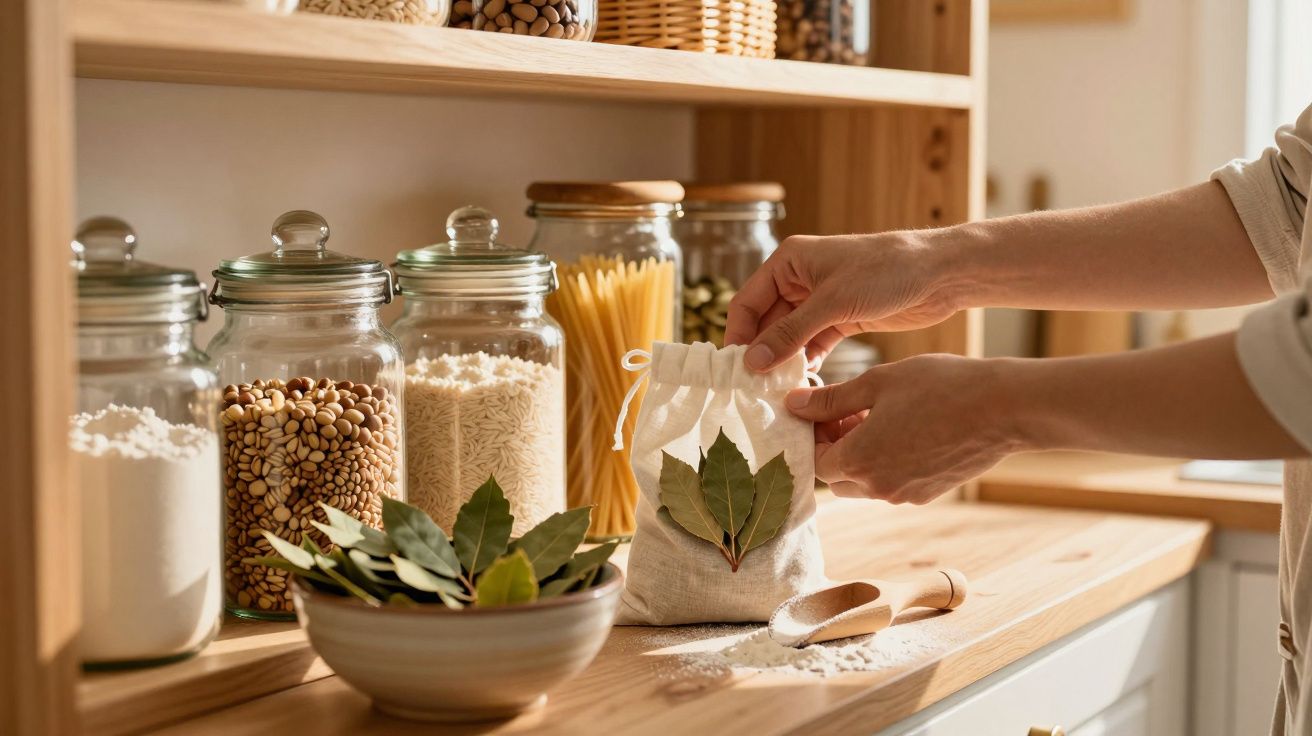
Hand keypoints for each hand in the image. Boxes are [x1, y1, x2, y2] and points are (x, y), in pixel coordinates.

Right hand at [725, 231, 962, 371]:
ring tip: (775, 393)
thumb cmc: (885, 272)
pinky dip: (805, 363)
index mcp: (789, 262)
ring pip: (789, 338)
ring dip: (783, 362)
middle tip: (753, 390)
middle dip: (761, 354)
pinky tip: (802, 385)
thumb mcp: (833, 303)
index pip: (747, 302)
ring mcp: (820, 301)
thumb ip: (791, 333)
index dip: (738, 336)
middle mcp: (799, 280)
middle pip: (765, 323)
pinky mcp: (841, 319)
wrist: (940, 274)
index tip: (735, 370)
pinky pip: (812, 345)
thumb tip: (752, 361)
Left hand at [785, 354, 1026, 503]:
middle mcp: (878, 488)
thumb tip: (793, 404)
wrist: (1004, 408)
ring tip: (876, 415)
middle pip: (837, 476)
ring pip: (864, 483)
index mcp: (859, 461)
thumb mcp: (877, 382)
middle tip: (846, 410)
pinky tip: (903, 429)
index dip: (813, 433)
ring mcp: (905, 496)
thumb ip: (830, 399)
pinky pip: (892, 483)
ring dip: (860, 455)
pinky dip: (886, 462)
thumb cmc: (940, 386)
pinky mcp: (928, 494)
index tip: (822, 407)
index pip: (814, 459)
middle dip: (834, 447)